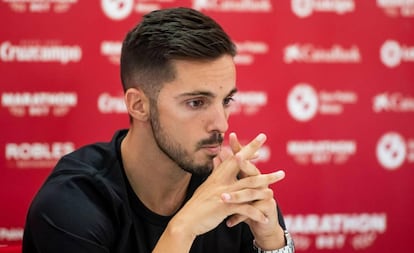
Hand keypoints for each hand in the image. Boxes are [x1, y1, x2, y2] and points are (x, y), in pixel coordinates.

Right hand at [164, 134, 279, 239]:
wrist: (186, 220)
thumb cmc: (197, 204)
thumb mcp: (207, 186)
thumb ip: (216, 174)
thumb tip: (220, 162)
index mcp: (218, 175)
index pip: (236, 158)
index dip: (248, 149)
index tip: (259, 142)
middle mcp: (222, 181)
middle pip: (246, 169)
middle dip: (266, 172)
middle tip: (281, 171)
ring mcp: (224, 193)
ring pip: (250, 187)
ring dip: (266, 188)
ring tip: (277, 191)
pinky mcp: (225, 206)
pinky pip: (246, 209)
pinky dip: (256, 214)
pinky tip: (265, 219)